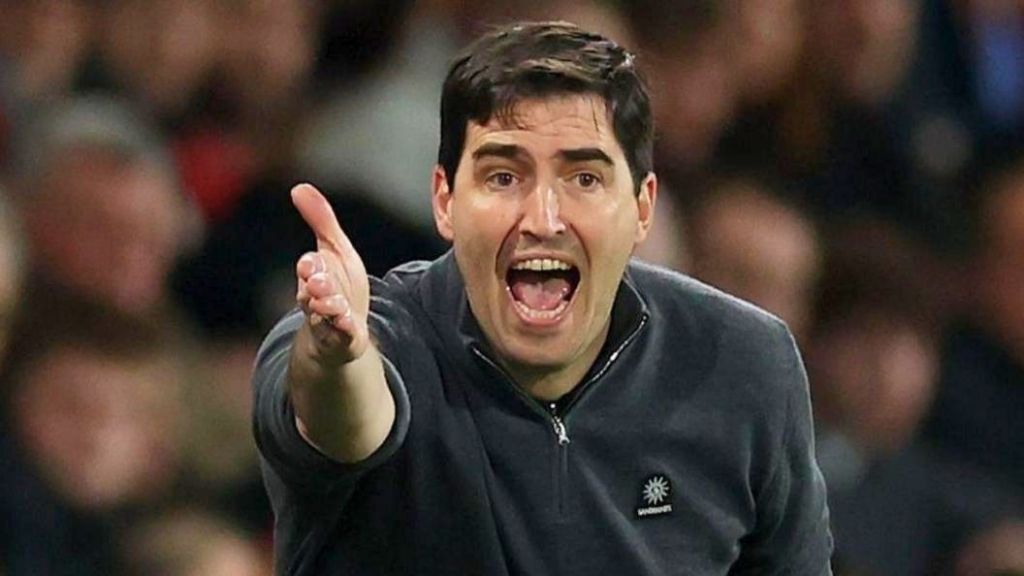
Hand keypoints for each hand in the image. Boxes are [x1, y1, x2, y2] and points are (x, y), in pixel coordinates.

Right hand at [291, 183, 370, 363]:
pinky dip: (344, 328)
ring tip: (336, 304)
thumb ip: (320, 220)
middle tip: (320, 282)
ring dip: (329, 308)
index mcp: (314, 275)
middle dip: (316, 286)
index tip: (310, 264)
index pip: (309, 268)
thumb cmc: (340, 285)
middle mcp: (317, 298)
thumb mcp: (335, 249)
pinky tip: (350, 322)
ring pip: (325, 314)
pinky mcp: (343, 338)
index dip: (310, 267)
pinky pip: (341, 334)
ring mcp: (328, 320)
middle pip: (313, 291)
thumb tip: (298, 187)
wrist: (346, 329)